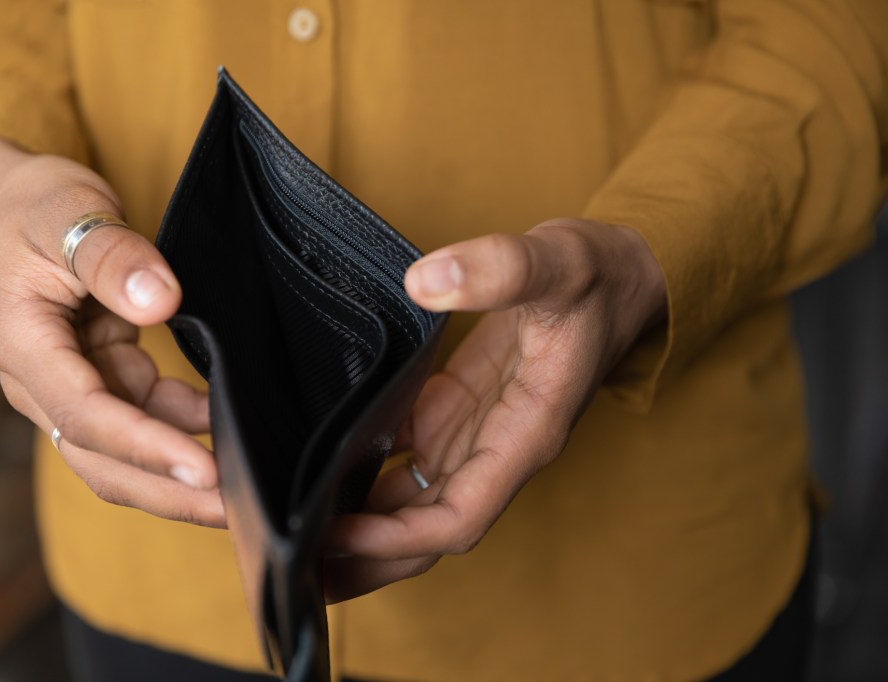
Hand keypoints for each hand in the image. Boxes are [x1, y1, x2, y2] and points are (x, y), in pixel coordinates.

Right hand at [0, 134, 223, 525]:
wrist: (14, 203)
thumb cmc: (35, 204)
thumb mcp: (69, 212)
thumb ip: (113, 257)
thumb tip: (161, 302)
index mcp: (22, 344)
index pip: (84, 415)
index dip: (145, 446)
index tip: (204, 468)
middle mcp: (40, 380)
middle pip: (101, 458)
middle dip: (167, 491)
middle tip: (234, 511)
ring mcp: (70, 384)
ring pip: (122, 451)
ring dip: (177, 473)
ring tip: (241, 488)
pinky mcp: (99, 378)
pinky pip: (143, 417)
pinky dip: (182, 428)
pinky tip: (223, 426)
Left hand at [324, 218, 665, 601]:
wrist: (621, 276)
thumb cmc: (598, 278)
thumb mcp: (557, 263)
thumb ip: (500, 269)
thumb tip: (423, 281)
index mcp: (526, 433)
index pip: (460, 514)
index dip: (398, 536)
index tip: (338, 536)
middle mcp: (499, 447)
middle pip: (430, 527)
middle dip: (370, 556)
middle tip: (301, 574)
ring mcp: (477, 430)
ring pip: (417, 500)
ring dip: (365, 525)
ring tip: (301, 538)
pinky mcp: (460, 406)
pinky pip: (412, 454)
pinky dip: (371, 472)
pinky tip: (326, 474)